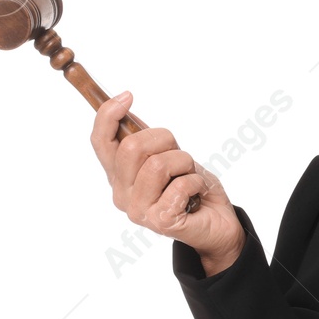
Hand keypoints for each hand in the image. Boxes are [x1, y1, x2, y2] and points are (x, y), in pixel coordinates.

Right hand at [90, 90, 245, 270]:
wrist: (218, 223)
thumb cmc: (192, 187)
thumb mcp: (168, 154)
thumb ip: (145, 138)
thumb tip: (123, 103)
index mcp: (119, 175)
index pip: (100, 141)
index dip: (108, 115)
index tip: (128, 96)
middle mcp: (122, 194)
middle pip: (132, 147)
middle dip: (165, 139)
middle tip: (180, 155)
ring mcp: (138, 210)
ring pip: (159, 164)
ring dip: (185, 163)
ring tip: (190, 176)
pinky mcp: (160, 221)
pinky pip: (181, 184)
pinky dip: (198, 182)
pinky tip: (197, 194)